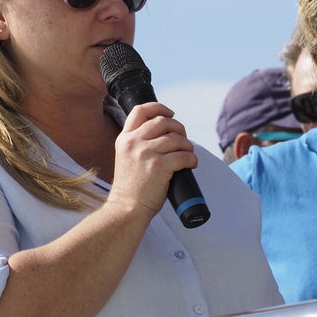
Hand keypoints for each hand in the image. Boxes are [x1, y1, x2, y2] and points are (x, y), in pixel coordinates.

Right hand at [108, 101, 197, 219]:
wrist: (126, 208)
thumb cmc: (130, 187)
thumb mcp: (125, 157)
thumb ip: (137, 143)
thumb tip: (163, 133)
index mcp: (124, 138)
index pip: (141, 110)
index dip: (159, 107)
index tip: (170, 113)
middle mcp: (133, 142)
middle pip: (163, 121)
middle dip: (178, 128)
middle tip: (182, 139)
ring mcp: (146, 153)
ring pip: (176, 138)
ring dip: (187, 145)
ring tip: (187, 153)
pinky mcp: (160, 166)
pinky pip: (184, 155)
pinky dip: (191, 159)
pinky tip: (191, 164)